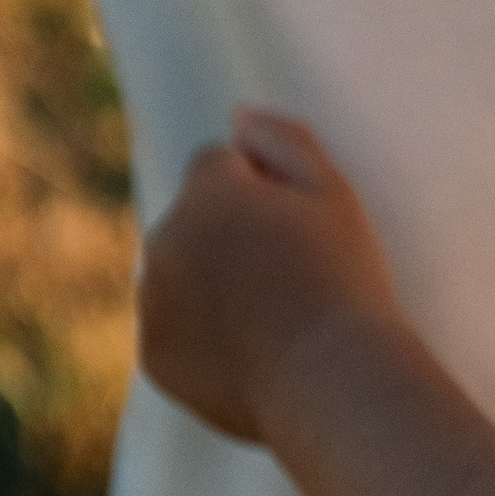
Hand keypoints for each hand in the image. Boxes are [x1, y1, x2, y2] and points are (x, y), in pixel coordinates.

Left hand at [137, 110, 399, 446]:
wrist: (331, 381)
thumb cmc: (342, 278)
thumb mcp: (333, 192)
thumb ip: (284, 139)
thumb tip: (238, 115)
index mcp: (205, 192)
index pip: (220, 162)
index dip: (265, 187)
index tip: (300, 226)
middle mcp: (163, 240)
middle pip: (194, 218)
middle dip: (227, 232)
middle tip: (290, 273)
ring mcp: (152, 303)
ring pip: (179, 273)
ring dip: (210, 281)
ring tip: (274, 317)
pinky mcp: (153, 357)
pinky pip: (175, 330)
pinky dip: (202, 335)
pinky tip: (254, 352)